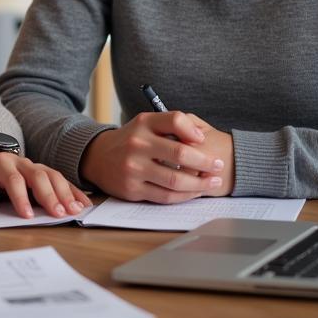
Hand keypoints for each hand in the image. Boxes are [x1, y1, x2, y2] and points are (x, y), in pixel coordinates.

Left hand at [0, 150, 91, 219]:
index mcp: (1, 164)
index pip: (13, 179)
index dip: (21, 197)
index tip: (27, 216)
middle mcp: (21, 162)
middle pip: (38, 176)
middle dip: (49, 195)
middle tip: (58, 214)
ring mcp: (35, 165)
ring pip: (53, 175)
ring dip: (65, 192)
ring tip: (75, 210)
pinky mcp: (44, 172)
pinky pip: (61, 178)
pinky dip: (74, 190)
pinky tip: (83, 203)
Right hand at [80, 110, 226, 202]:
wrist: (98, 157)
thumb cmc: (132, 140)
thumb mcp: (146, 124)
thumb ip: (171, 125)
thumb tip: (199, 138)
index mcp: (143, 123)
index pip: (175, 120)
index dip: (194, 131)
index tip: (204, 140)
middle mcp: (137, 143)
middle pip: (180, 153)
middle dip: (205, 162)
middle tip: (219, 166)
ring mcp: (133, 168)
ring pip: (175, 180)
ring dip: (200, 183)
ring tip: (212, 182)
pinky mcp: (132, 189)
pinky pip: (166, 196)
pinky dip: (185, 196)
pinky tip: (195, 192)